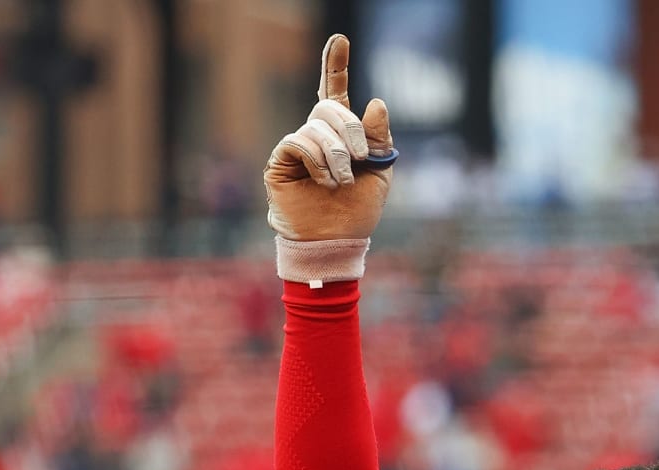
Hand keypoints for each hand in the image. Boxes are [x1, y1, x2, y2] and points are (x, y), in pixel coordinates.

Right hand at [264, 34, 393, 242]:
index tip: (341, 39)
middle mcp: (315, 136)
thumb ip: (378, 138)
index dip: (335, 65)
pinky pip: (297, 142)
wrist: (336, 241)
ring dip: (335, 155)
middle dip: (350, 128)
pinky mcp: (279, 162)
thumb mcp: (379, 171)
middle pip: (329, 108)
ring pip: (315, 128)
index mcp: (339, 134)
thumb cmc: (357, 210)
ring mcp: (296, 148)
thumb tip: (376, 102)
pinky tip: (323, 181)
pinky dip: (316, 160)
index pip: (334, 92)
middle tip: (361, 157)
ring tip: (341, 182)